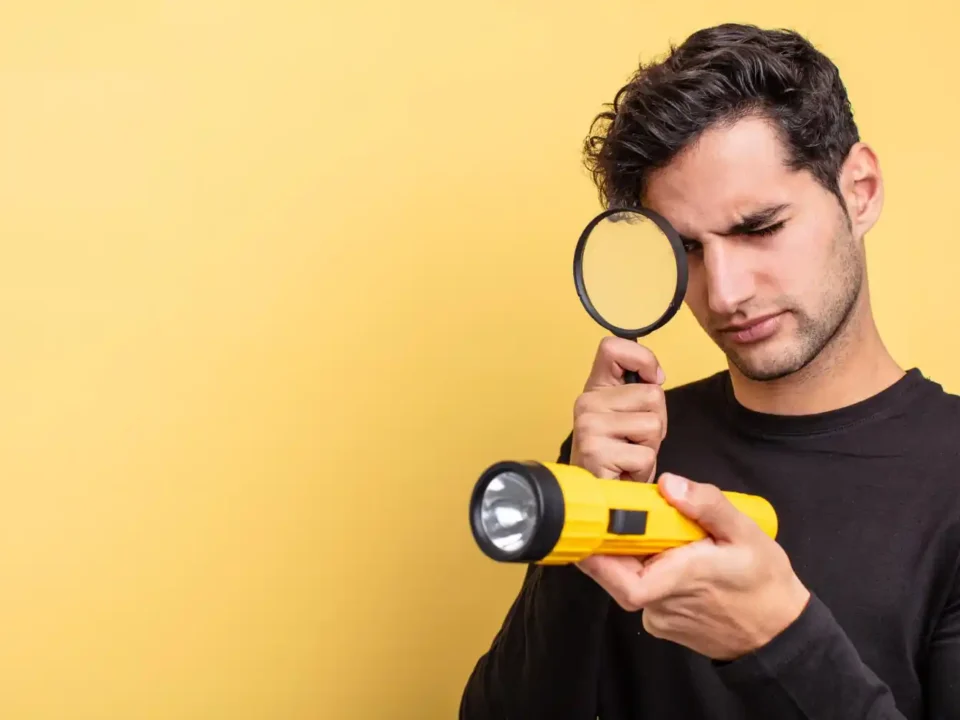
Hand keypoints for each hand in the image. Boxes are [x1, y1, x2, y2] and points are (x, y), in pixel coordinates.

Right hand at [569, 336, 667, 483]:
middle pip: (652, 394)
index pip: (612, 347)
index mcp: (595, 387)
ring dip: (651, 445)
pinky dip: (644, 467)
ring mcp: (589, 426)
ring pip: (653, 424)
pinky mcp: (596, 452)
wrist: (601, 494)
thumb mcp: (628, 413)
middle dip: (657, 420)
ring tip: (631, 454)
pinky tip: (625, 470)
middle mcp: (587, 402)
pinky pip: (645, 454)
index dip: (643, 359)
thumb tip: (656, 378)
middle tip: (635, 440)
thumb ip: (639, 389)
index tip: (652, 379)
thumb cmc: (619, 454)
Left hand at [578, 473, 810, 660]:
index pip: (623, 580)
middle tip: (626, 517)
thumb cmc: (765, 584)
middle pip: (619, 572)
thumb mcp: (746, 534)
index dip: (597, 558)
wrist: (779, 634)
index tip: (589, 530)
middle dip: (618, 543)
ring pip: (632, 579)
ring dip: (639, 557)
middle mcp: (664, 604)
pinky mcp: (662, 624)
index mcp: (681, 580)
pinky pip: (645, 591)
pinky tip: (675, 561)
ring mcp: (661, 618)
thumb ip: (707, 505)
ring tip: (668, 539)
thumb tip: (669, 484)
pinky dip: (651, 572)